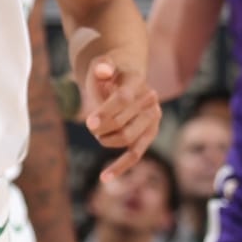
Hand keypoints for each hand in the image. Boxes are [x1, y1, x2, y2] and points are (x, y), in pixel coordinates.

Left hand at [82, 59, 161, 179]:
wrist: (123, 79)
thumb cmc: (108, 72)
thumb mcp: (102, 64)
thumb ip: (102, 67)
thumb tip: (103, 71)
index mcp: (137, 81)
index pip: (124, 99)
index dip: (106, 112)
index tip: (89, 122)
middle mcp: (150, 101)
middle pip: (123, 123)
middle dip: (101, 128)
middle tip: (89, 124)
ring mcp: (152, 119)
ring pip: (126, 139)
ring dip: (106, 140)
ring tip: (97, 132)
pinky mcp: (148, 135)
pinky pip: (135, 154)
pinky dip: (120, 166)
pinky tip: (105, 177)